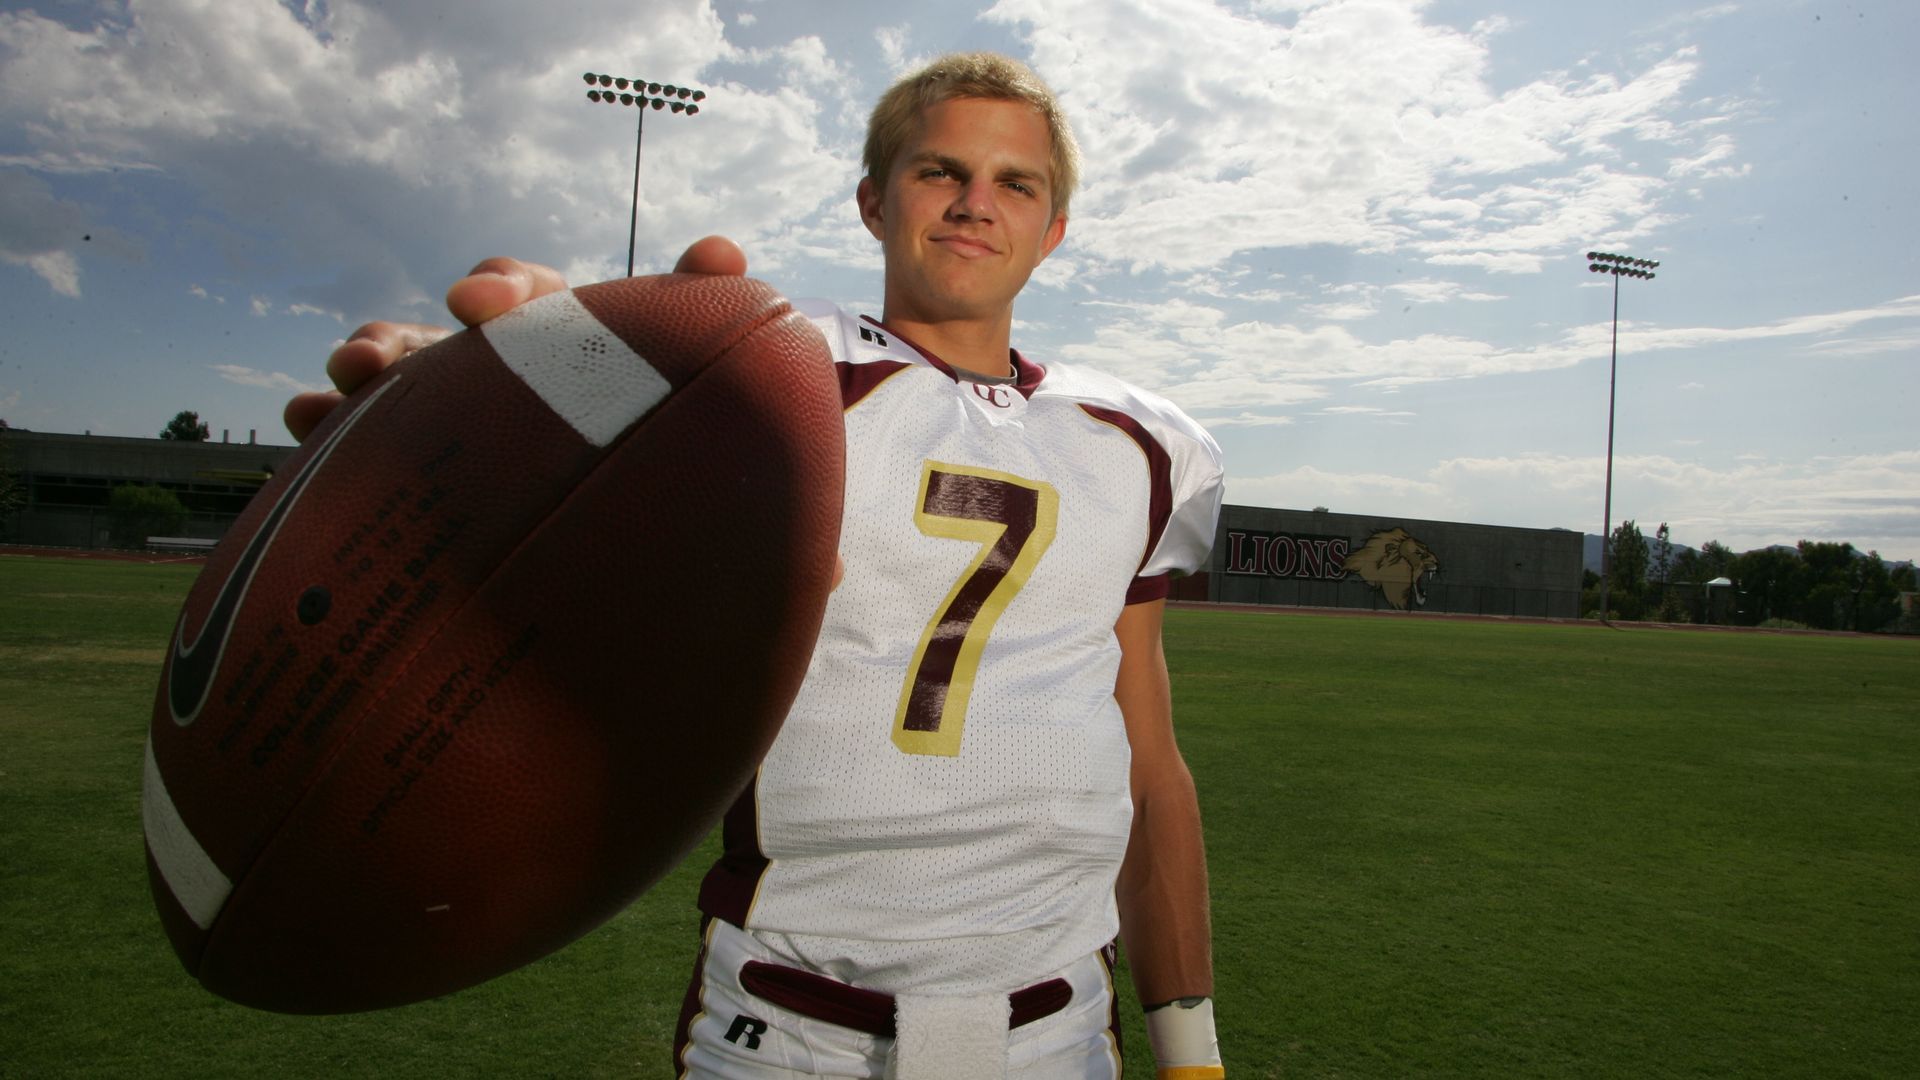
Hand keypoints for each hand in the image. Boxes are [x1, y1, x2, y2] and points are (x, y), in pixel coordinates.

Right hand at [281, 237, 748, 441]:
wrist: (663, 503)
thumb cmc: (667, 416)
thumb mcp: (687, 365)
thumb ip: (701, 309)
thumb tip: (719, 252)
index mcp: (558, 331)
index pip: (524, 295)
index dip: (499, 290)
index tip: (478, 303)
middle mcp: (497, 365)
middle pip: (437, 339)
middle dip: (399, 341)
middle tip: (371, 358)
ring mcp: (454, 414)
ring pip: (395, 383)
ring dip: (363, 371)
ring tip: (336, 384)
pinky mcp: (426, 467)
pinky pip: (368, 442)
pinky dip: (330, 425)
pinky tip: (303, 424)